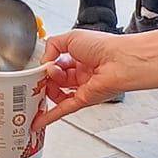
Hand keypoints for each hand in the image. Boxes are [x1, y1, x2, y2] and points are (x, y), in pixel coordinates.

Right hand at [33, 24, 157, 129]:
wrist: (119, 61)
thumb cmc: (102, 46)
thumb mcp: (71, 37)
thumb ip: (52, 46)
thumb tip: (44, 62)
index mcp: (80, 56)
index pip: (57, 63)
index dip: (47, 65)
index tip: (39, 66)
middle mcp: (81, 73)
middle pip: (55, 80)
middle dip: (45, 78)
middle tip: (37, 77)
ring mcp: (82, 88)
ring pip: (57, 94)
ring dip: (46, 90)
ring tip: (41, 85)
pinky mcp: (83, 100)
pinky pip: (63, 109)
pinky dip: (50, 116)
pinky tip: (38, 120)